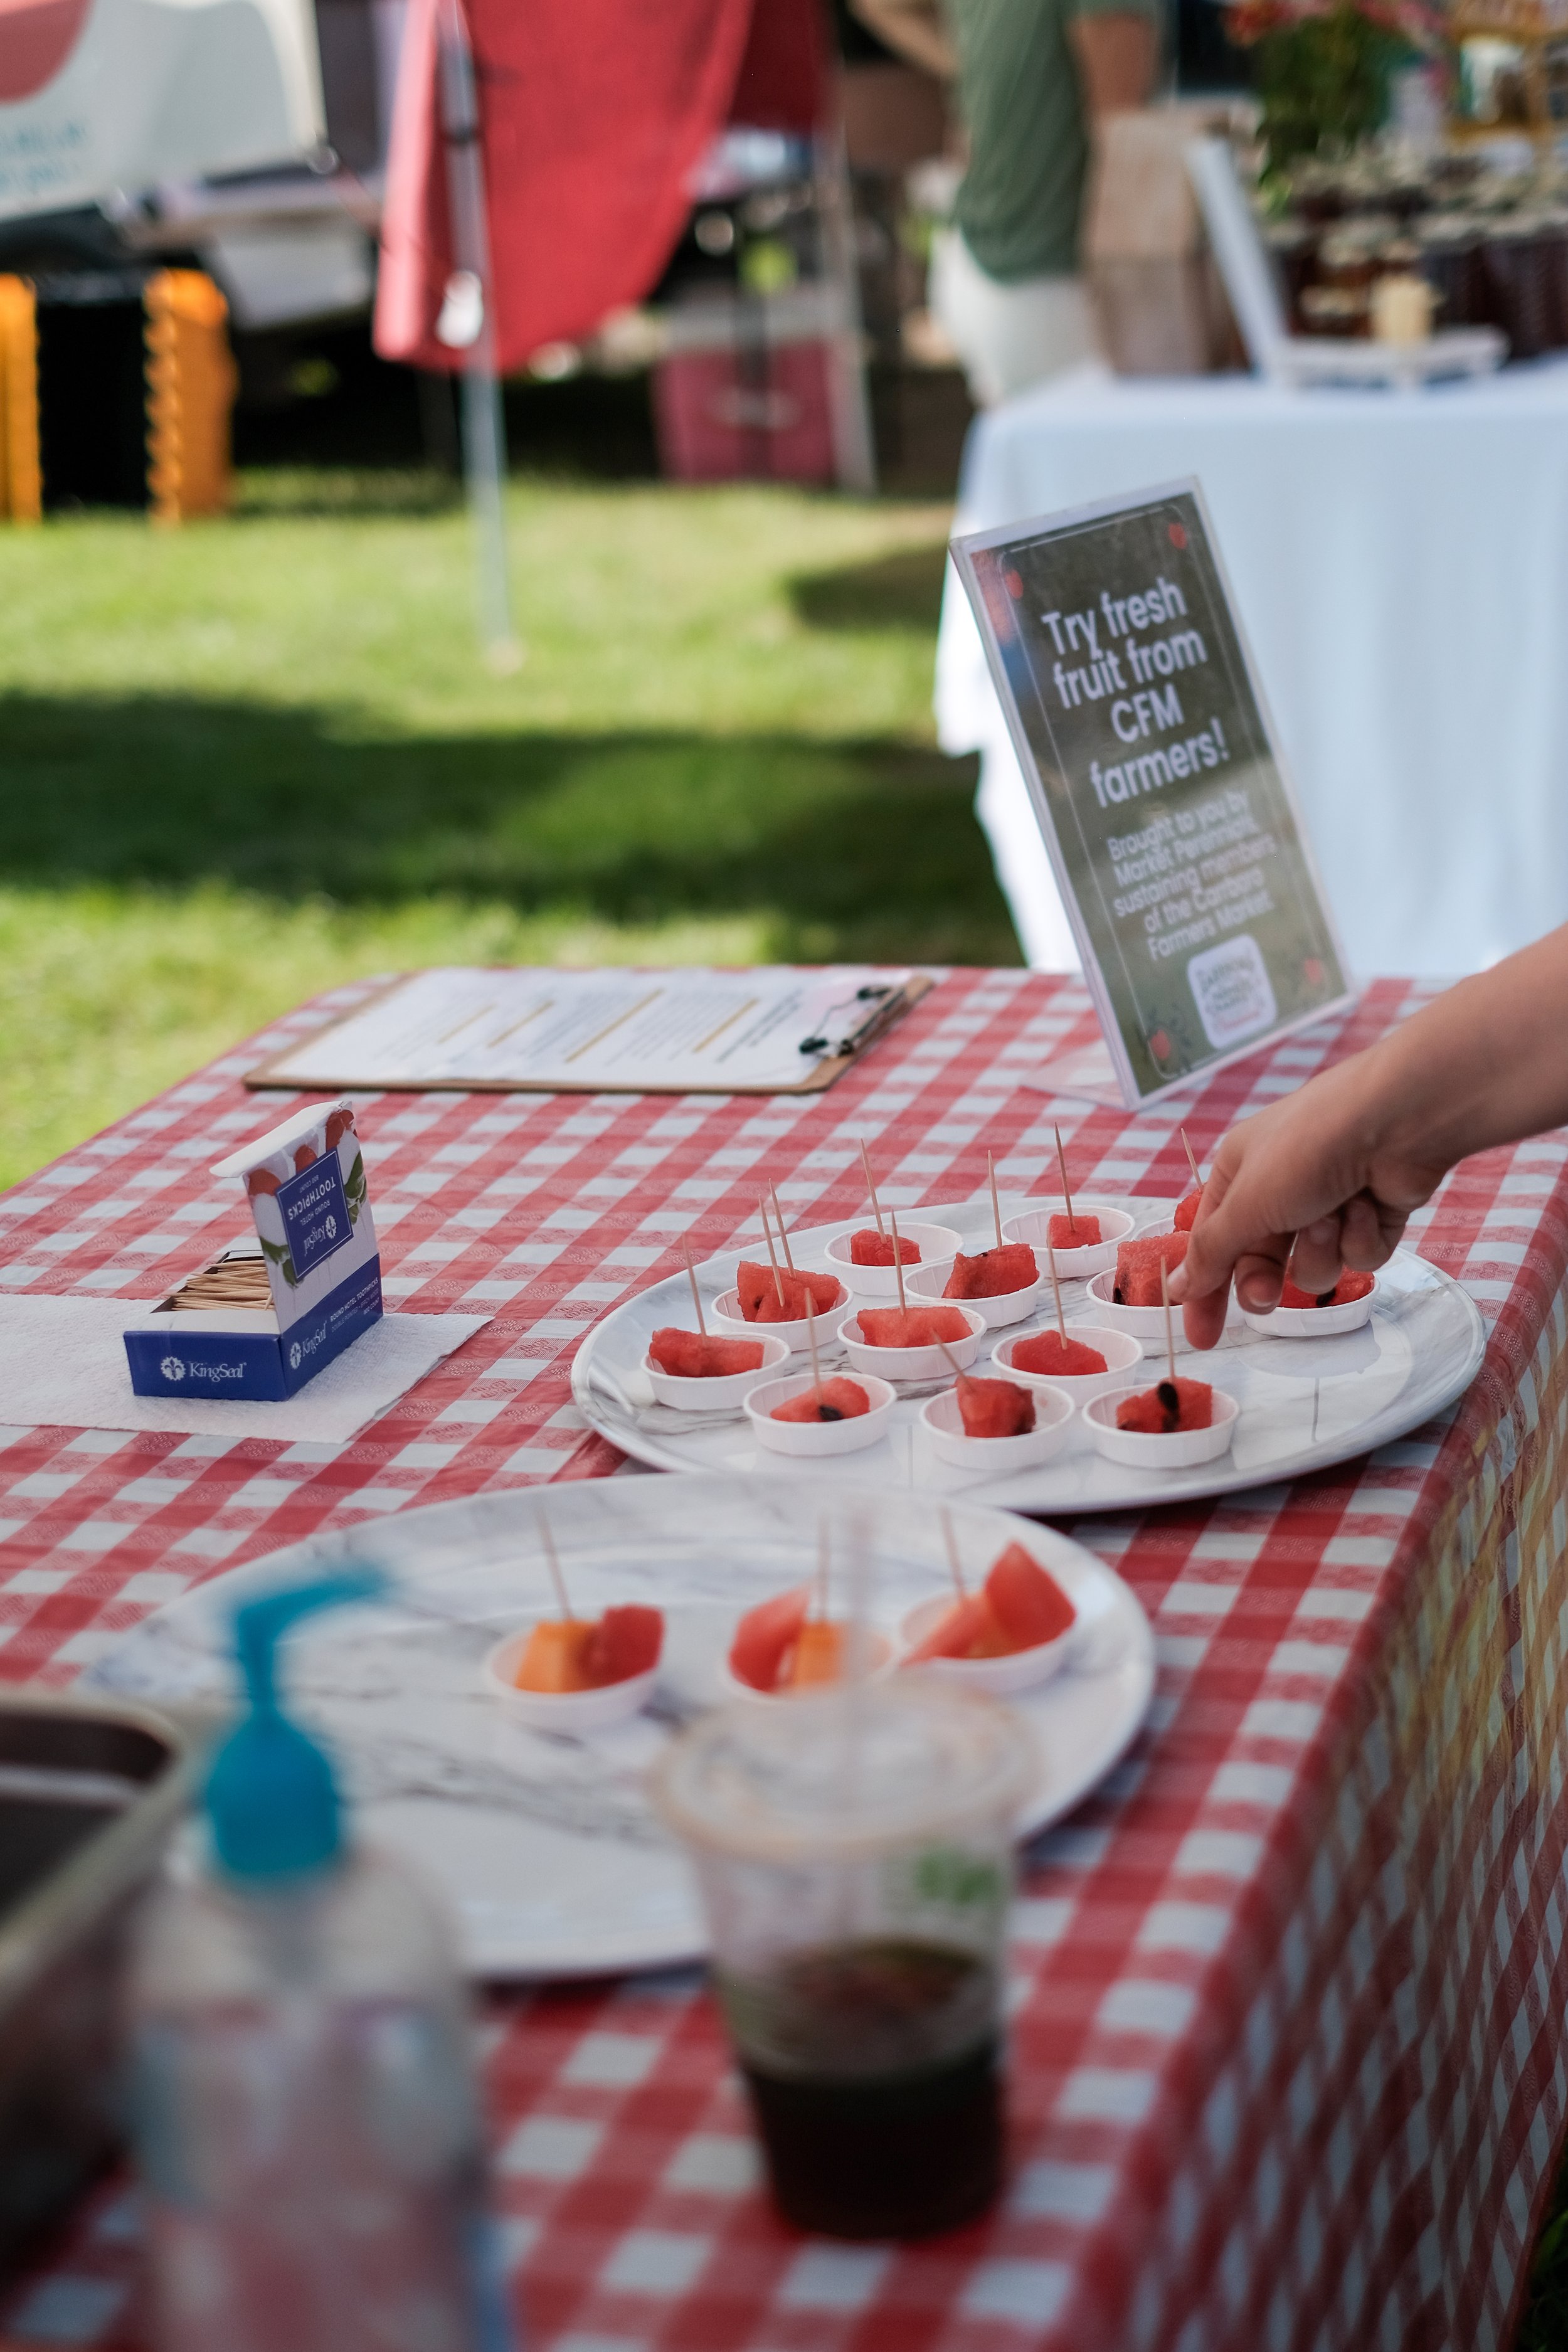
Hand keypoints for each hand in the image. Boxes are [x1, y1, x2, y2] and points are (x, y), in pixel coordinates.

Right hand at [1168, 1047, 1448, 1347]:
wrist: (1397, 1121)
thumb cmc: (1308, 1149)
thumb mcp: (1246, 1203)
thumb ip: (1211, 1252)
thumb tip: (1177, 1285)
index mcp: (1239, 1174)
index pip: (1210, 1245)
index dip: (1204, 1293)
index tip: (1203, 1337)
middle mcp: (1281, 1188)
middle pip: (1261, 1264)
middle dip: (1265, 1280)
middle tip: (1267, 1296)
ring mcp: (1330, 1203)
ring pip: (1314, 1266)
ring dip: (1320, 1249)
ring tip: (1332, 1215)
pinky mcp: (1373, 1215)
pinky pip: (1358, 1255)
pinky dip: (1361, 1236)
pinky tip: (1368, 1205)